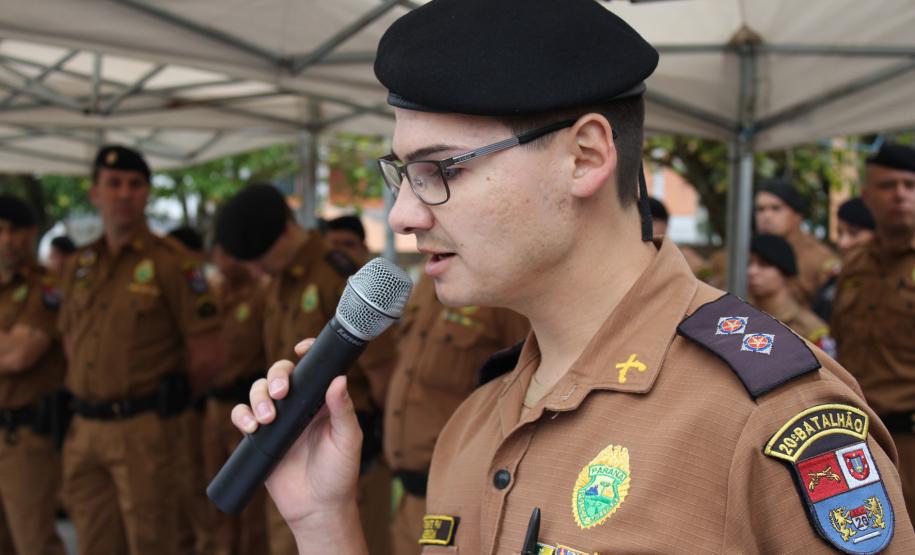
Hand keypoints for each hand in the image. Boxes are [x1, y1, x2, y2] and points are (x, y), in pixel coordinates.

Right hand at [231, 338, 363, 534]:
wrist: (317, 509)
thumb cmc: (339, 474)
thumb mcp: (347, 440)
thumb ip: (343, 411)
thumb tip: (339, 380)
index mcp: (321, 402)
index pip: (311, 369)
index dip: (305, 353)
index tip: (300, 348)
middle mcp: (298, 407)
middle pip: (279, 375)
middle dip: (275, 378)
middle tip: (280, 394)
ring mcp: (277, 421)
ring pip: (258, 392)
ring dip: (257, 397)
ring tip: (266, 418)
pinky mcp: (260, 439)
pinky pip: (243, 417)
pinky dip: (241, 415)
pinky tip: (250, 426)